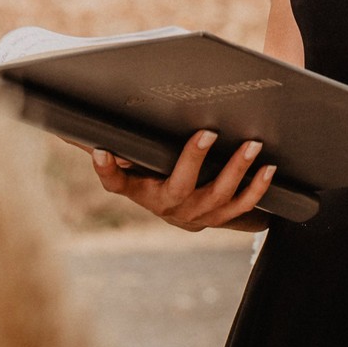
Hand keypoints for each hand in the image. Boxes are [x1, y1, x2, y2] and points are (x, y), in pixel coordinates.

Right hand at [89, 129, 277, 231]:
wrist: (181, 210)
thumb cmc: (153, 175)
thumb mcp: (132, 165)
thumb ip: (114, 151)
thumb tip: (79, 129)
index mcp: (142, 191)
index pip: (117, 182)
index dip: (108, 170)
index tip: (102, 151)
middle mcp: (170, 207)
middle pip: (180, 186)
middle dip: (194, 159)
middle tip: (208, 132)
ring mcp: (199, 215)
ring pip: (219, 196)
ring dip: (237, 170)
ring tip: (252, 145)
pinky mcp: (223, 216)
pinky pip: (243, 206)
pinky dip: (257, 187)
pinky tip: (268, 167)